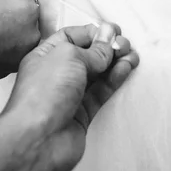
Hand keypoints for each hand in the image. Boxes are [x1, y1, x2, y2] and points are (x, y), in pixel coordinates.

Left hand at [2, 22, 138, 170]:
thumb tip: (108, 36)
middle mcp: (56, 74)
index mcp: (44, 56)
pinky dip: (114, 79)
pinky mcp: (82, 113)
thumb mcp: (69, 57)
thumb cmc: (44, 93)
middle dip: (107, 48)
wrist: (38, 139)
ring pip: (97, 74)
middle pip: (87, 55)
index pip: (71, 37)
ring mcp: (70, 94)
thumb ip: (93, 49)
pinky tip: (125, 69)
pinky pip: (101, 92)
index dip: (92, 33)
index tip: (112, 31)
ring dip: (115, 63)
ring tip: (132, 56)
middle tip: (125, 44)